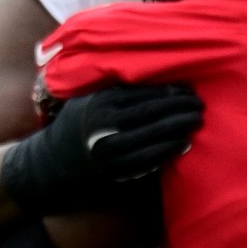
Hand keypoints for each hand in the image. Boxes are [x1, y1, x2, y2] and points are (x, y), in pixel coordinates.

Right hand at [2, 82, 203, 215]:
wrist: (47, 166)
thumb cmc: (72, 128)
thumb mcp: (84, 101)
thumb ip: (112, 89)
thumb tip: (152, 78)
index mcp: (100, 101)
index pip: (145, 91)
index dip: (171, 90)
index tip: (187, 89)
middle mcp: (105, 122)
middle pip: (155, 111)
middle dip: (181, 107)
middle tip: (199, 105)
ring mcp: (111, 147)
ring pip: (156, 134)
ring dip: (180, 127)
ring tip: (196, 120)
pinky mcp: (116, 169)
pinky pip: (151, 157)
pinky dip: (169, 149)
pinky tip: (182, 143)